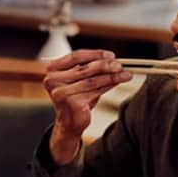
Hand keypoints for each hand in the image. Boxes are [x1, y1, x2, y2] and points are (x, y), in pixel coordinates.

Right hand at [43, 49, 131, 163]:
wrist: (69, 122)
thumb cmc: (75, 98)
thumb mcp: (81, 79)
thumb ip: (92, 69)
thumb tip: (113, 61)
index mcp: (52, 70)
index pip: (75, 56)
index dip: (95, 54)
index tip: (111, 55)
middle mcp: (52, 80)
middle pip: (84, 68)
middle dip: (105, 65)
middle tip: (120, 65)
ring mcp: (60, 92)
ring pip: (92, 80)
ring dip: (111, 76)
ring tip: (125, 74)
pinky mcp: (71, 103)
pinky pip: (95, 91)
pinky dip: (108, 85)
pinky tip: (117, 82)